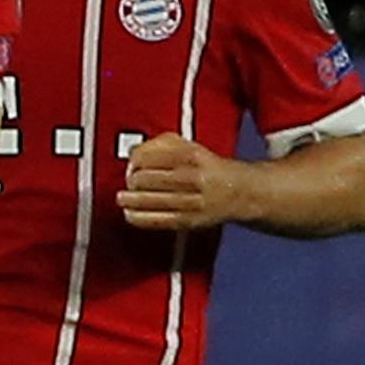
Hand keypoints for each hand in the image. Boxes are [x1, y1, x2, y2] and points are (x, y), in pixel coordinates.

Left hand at [117, 133, 253, 230]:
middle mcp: (192, 177)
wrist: (241, 191)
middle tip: (129, 181)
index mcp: (191, 155)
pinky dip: (139, 218)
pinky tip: (130, 214)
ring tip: (122, 198)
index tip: (132, 163)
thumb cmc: (209, 167)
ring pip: (150, 201)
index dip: (134, 161)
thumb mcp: (191, 146)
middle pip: (147, 179)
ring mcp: (191, 201)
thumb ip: (162, 143)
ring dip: (130, 200)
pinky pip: (158, 221)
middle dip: (132, 181)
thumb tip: (134, 151)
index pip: (149, 156)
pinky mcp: (190, 220)